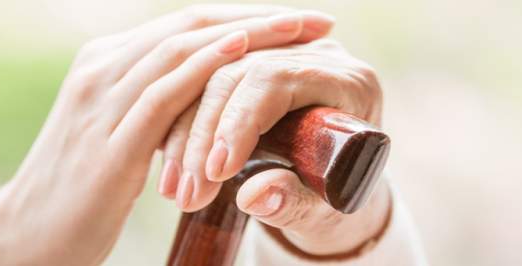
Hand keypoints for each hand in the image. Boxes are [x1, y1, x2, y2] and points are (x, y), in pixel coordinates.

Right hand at [0, 5, 334, 264]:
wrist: (22, 236)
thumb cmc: (75, 194)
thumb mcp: (113, 138)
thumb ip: (149, 113)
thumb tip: (198, 106)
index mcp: (103, 64)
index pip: (181, 27)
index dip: (240, 18)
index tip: (293, 22)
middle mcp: (100, 68)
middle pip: (189, 25)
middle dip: (257, 17)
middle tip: (313, 18)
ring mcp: (102, 98)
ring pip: (182, 48)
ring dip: (248, 33)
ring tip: (299, 29)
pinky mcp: (110, 138)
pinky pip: (165, 90)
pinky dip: (207, 66)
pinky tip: (246, 53)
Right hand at [157, 39, 389, 254]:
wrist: (339, 186)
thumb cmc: (338, 196)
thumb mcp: (324, 209)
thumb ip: (296, 203)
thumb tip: (255, 196)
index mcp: (349, 82)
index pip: (277, 79)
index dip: (239, 121)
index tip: (217, 171)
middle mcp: (316, 56)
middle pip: (238, 73)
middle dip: (204, 134)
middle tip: (189, 191)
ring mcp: (283, 54)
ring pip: (212, 76)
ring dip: (184, 133)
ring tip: (176, 189)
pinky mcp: (256, 65)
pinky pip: (204, 85)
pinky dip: (182, 127)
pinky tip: (172, 165)